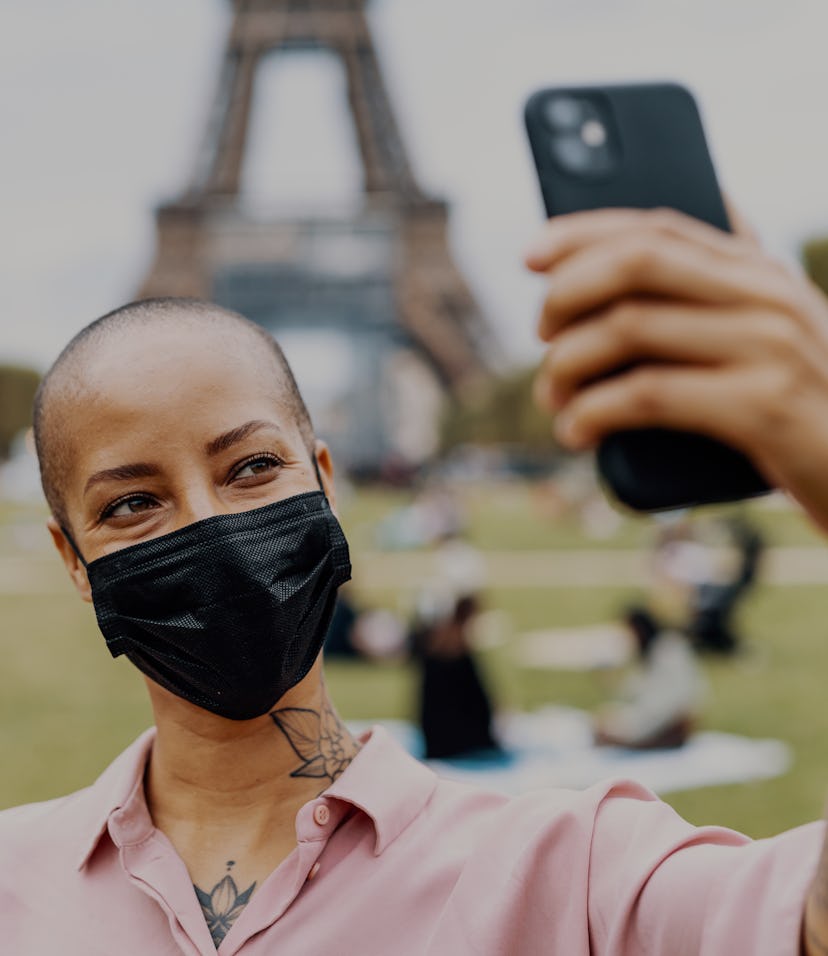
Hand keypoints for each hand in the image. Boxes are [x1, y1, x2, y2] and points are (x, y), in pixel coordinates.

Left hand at [526, 208, 827, 533]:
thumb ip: (718, 299)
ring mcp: (770, 347)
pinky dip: (595, 411)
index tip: (530, 253)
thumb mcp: (766, 341)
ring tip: (551, 396)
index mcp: (760, 272)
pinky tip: (576, 431)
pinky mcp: (763, 406)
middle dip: (567, 293)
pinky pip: (649, 394)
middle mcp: (768, 296)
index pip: (659, 226)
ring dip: (568, 364)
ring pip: (631, 327)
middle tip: (541, 335)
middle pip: (638, 263)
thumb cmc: (798, 411)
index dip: (583, 232)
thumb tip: (646, 254)